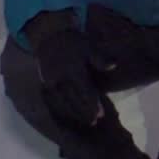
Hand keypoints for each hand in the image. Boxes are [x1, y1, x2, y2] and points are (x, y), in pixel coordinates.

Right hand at [27, 12, 107, 126]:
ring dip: (73, 113)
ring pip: (63, 102)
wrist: (50, 36)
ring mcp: (51, 82)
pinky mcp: (45, 83)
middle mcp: (61, 79)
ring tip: (84, 121)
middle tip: (94, 122)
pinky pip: (54, 99)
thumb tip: (114, 66)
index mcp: (74, 70)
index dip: (93, 104)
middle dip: (84, 112)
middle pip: (74, 100)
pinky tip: (69, 114)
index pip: (85, 91)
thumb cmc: (74, 42)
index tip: (101, 115)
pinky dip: (62, 108)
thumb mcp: (89, 46)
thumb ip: (100, 59)